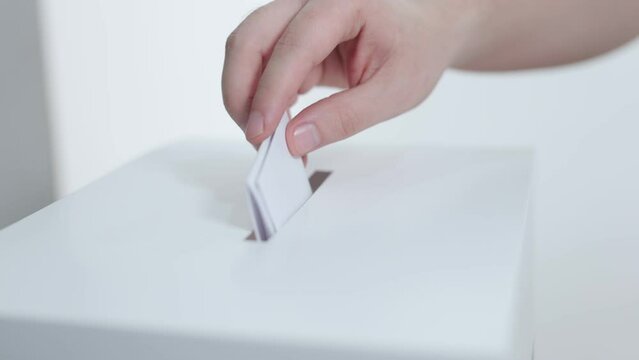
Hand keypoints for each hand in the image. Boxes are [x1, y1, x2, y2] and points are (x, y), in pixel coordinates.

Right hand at [222, 0, 480, 155]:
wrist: (425, 26)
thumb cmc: (417, 47)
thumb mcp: (395, 91)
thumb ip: (345, 117)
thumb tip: (295, 140)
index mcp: (345, 1)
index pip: (294, 45)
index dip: (272, 92)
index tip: (262, 133)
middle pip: (252, 38)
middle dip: (242, 92)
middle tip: (255, 137)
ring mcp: (297, 12)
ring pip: (247, 47)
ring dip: (245, 92)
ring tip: (265, 133)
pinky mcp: (291, 32)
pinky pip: (259, 59)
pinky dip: (259, 91)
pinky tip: (276, 118)